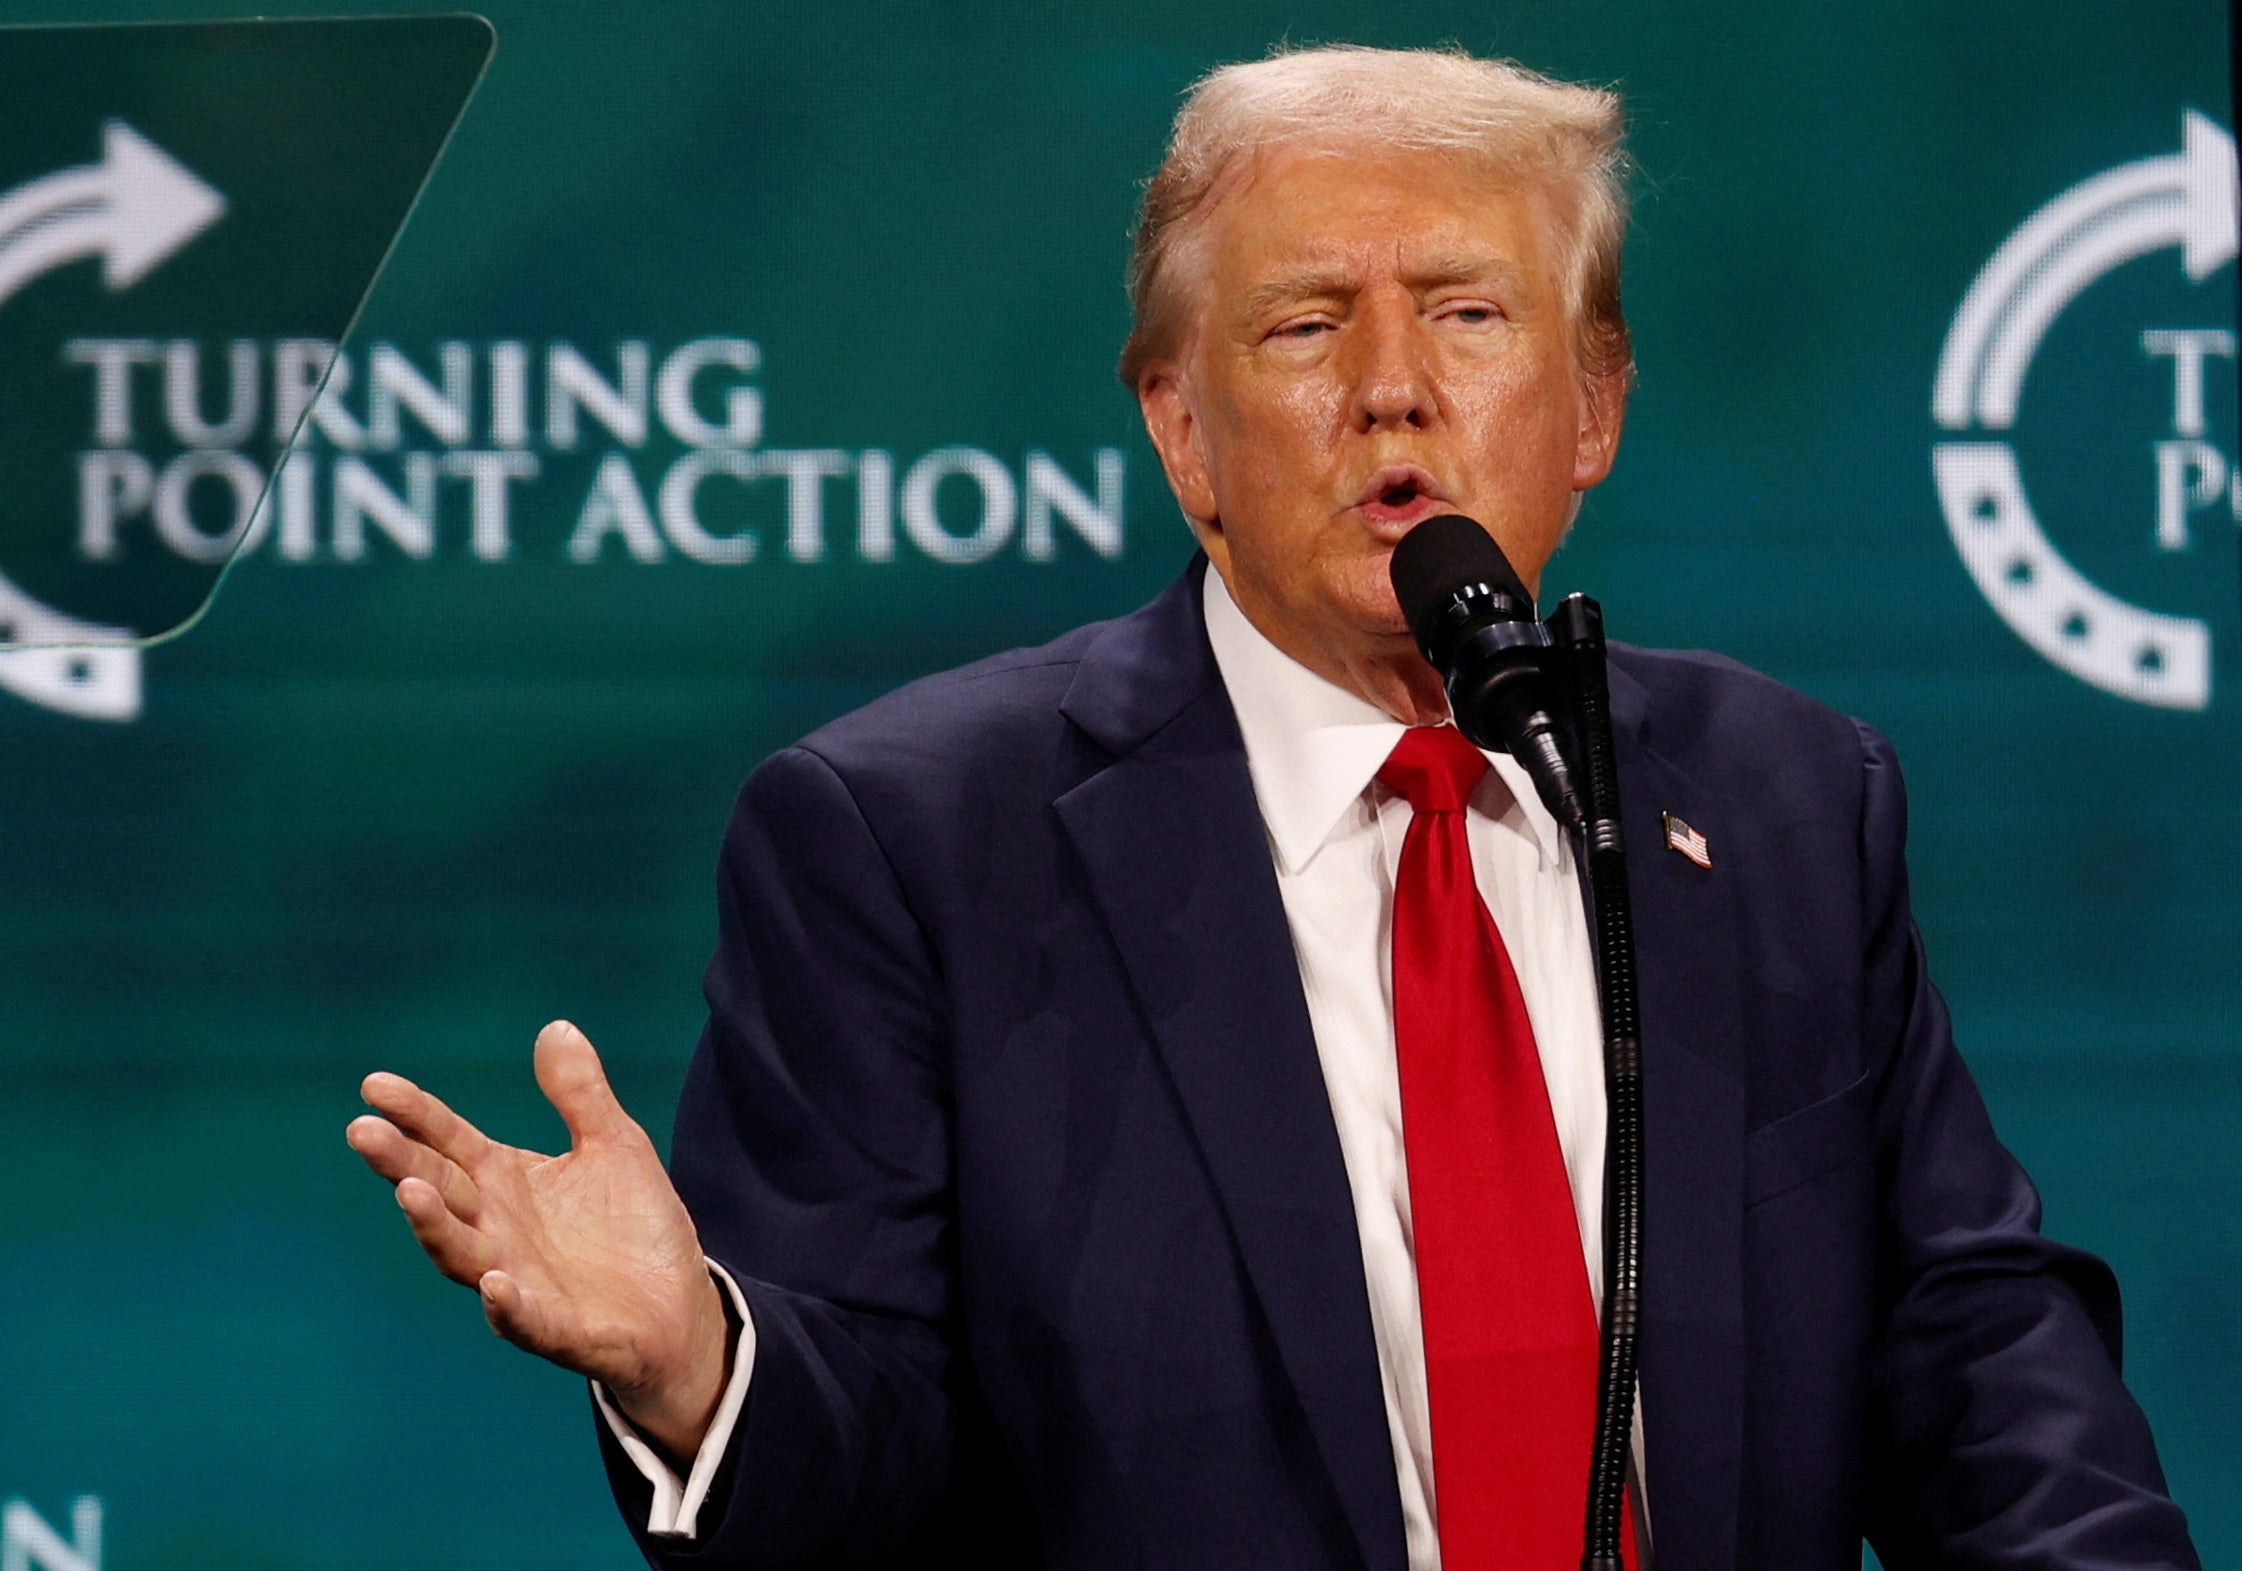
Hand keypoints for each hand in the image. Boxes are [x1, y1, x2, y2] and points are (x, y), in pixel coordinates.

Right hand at [346, 1020, 733, 1461]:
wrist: (679, 1308)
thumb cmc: (633, 1228)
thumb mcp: (614, 1145)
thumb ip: (580, 1094)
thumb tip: (556, 1027)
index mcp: (507, 1184)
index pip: (450, 1143)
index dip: (416, 1115)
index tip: (375, 1085)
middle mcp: (500, 1231)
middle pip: (441, 1192)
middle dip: (402, 1164)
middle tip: (364, 1131)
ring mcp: (522, 1282)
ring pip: (464, 1255)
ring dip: (435, 1227)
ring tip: (411, 1191)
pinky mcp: (559, 1329)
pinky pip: (526, 1319)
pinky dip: (507, 1305)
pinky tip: (495, 1284)